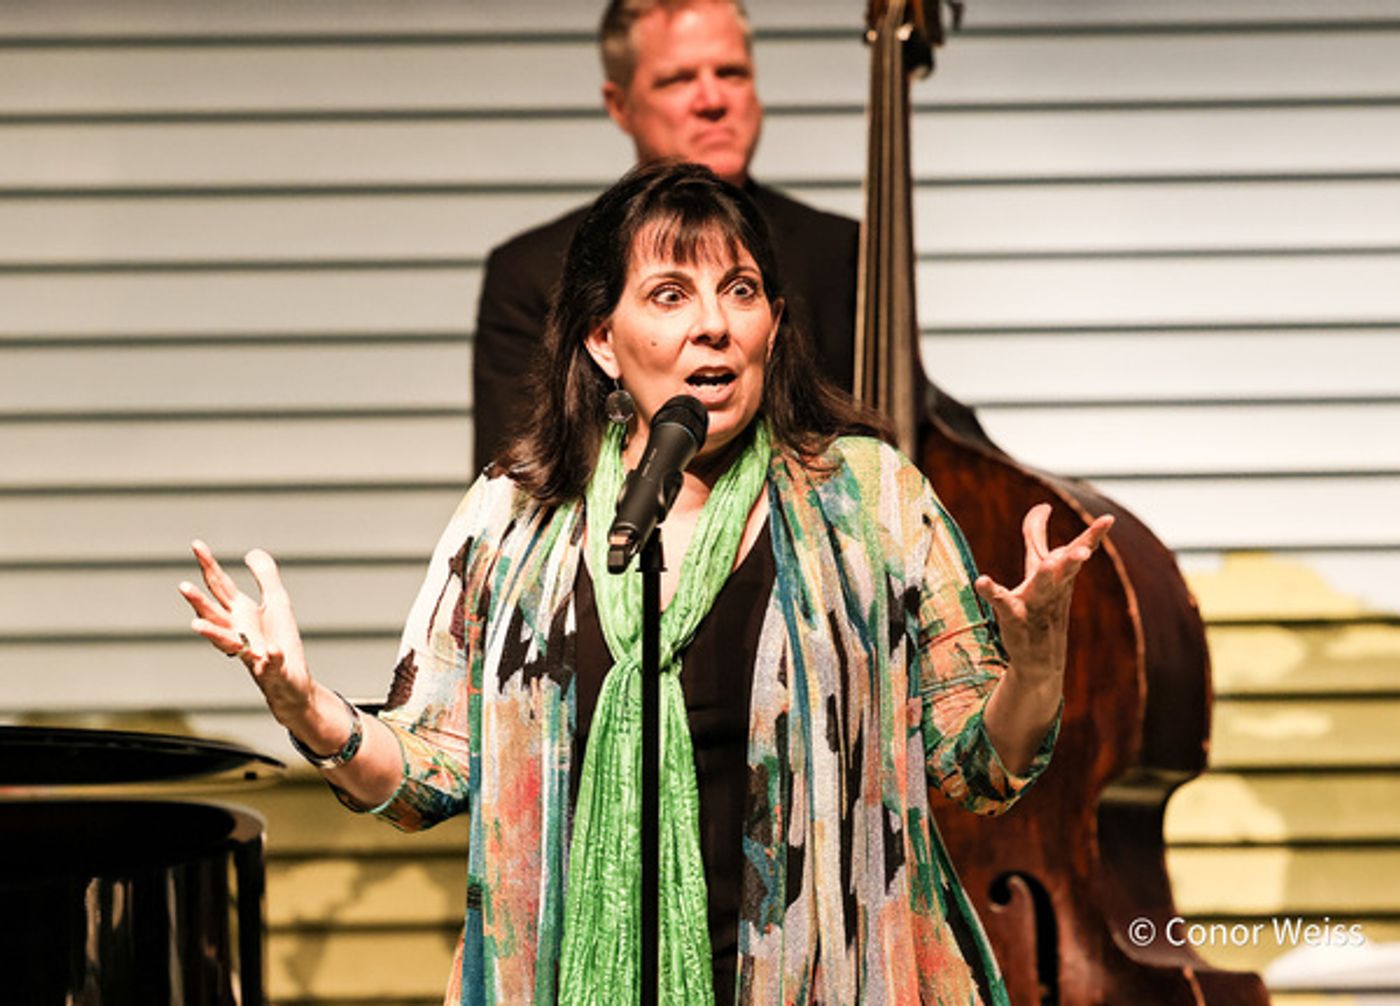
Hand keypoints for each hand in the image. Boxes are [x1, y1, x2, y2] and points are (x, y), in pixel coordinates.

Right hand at [178, 540, 311, 724]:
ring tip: (197, 626)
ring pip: (228, 643)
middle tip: (183, 586)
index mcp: (241, 613)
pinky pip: (270, 662)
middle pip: (215, 614)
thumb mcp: (277, 602)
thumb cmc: (279, 640)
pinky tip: (270, 650)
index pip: (220, 586)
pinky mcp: (272, 669)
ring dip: (213, 634)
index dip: (209, 565)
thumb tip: (251, 552)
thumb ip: (266, 576)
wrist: (290, 681)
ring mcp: (251, 652)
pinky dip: (270, 656)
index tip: (195, 544)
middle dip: (199, 602)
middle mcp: (238, 631)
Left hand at [973, 504, 1113, 683]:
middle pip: (1067, 568)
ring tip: (1049, 564)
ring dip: (1046, 576)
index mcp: (1062, 573)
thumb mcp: (1038, 567)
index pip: (1080, 550)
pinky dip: (991, 591)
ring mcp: (1035, 603)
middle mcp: (1054, 587)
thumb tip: (1043, 506)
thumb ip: (1037, 536)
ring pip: (1043, 587)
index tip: (1110, 518)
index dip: (1094, 535)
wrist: (1040, 657)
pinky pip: (1003, 603)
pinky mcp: (1014, 616)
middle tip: (1084, 551)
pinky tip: (981, 581)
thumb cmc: (1041, 604)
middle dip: (1076, 558)